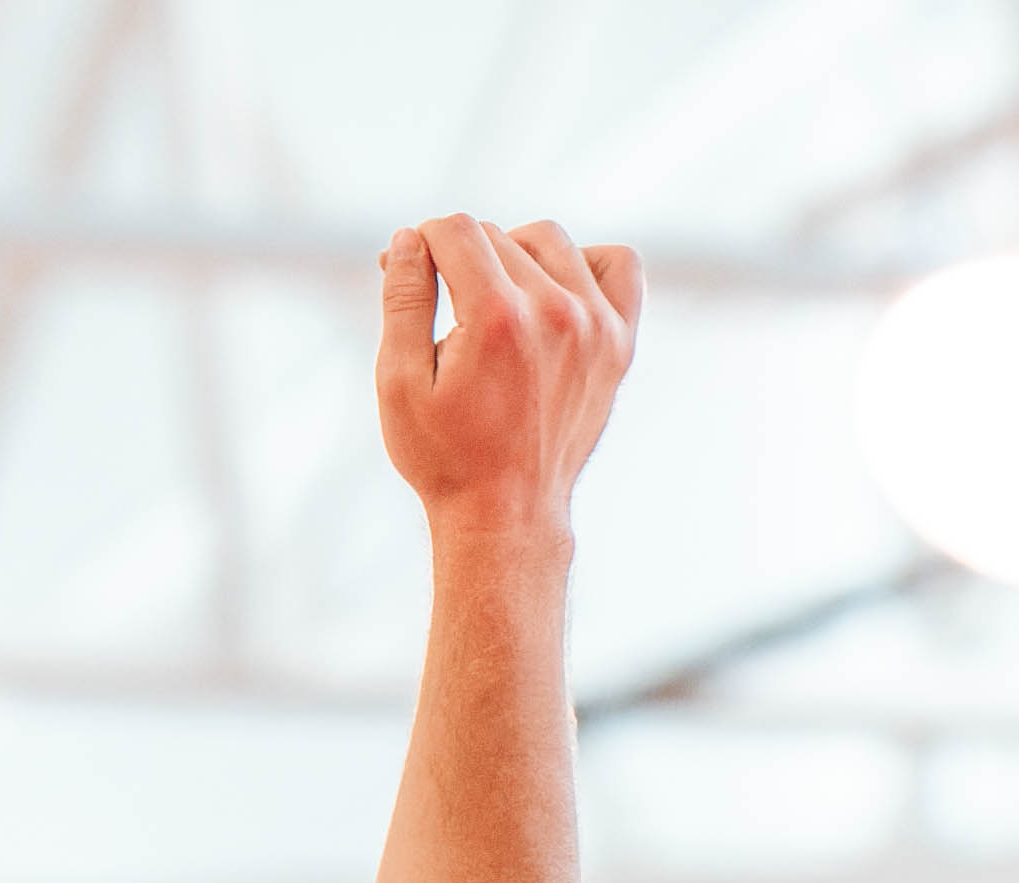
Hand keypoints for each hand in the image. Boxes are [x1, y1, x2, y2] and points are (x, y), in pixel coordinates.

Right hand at [376, 215, 640, 531]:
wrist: (507, 516)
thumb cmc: (445, 457)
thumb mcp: (398, 382)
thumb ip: (402, 299)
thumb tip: (408, 238)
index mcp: (497, 318)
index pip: (455, 230)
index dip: (421, 243)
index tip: (410, 272)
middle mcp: (554, 312)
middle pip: (495, 236)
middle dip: (457, 257)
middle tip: (441, 304)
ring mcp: (596, 326)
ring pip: (547, 241)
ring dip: (512, 255)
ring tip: (491, 299)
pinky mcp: (620, 342)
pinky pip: (618, 265)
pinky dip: (586, 264)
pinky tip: (554, 291)